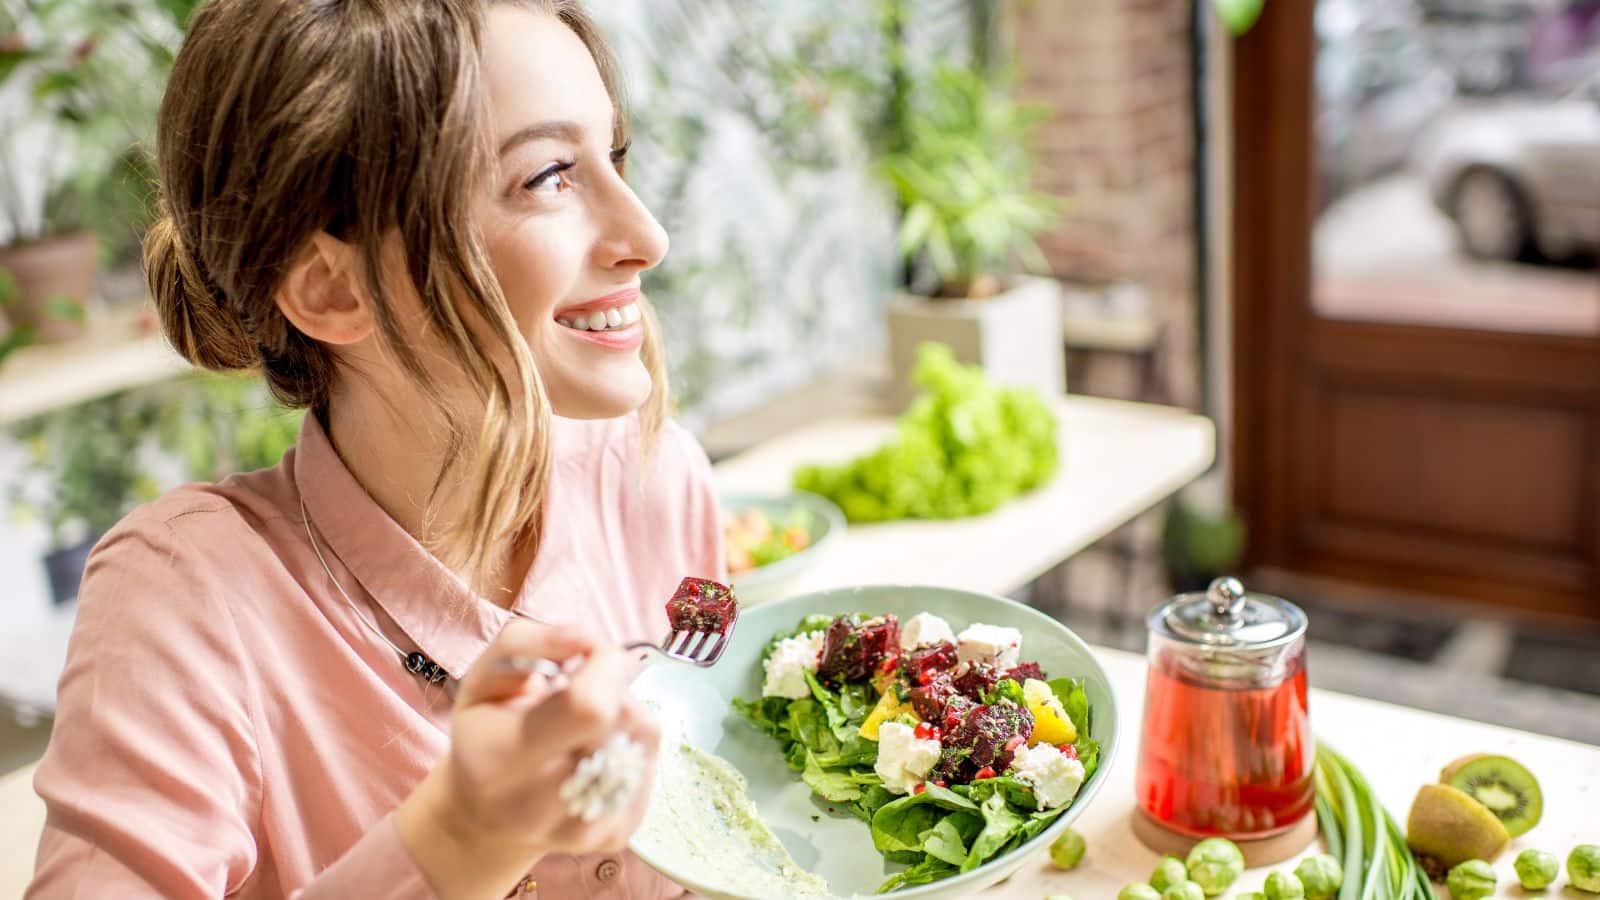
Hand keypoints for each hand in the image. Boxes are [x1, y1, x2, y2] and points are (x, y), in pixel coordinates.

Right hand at [395, 620, 660, 899]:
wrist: (485, 818)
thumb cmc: (485, 734)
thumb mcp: (482, 677)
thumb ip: (527, 643)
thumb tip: (589, 638)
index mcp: (501, 760)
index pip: (589, 706)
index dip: (603, 664)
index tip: (587, 655)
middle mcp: (540, 806)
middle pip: (625, 719)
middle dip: (614, 685)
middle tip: (583, 689)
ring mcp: (583, 830)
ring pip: (644, 738)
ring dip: (625, 712)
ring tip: (586, 723)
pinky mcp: (615, 837)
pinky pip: (650, 763)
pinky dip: (632, 744)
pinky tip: (598, 749)